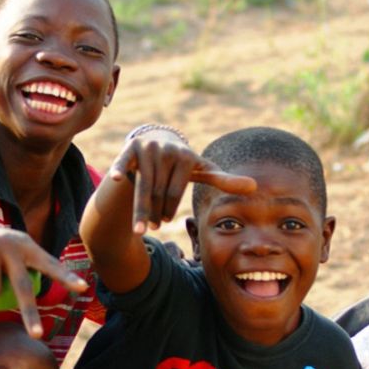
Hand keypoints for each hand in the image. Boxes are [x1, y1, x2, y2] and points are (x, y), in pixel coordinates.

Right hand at [0, 211, 86, 338]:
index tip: (83, 288)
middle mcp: (10, 244)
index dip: (66, 277)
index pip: (49, 264)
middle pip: (22, 287)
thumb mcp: (6, 249)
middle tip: (38, 335)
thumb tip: (30, 300)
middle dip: (31, 314)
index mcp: (25, 244)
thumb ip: (20, 267)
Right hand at [109, 133, 254, 233]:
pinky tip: (114, 179)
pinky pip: (123, 161)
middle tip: (151, 228)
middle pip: (158, 191)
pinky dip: (119, 169)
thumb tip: (255, 186)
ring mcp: (147, 148)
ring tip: (139, 229)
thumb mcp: (203, 170)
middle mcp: (166, 150)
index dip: (169, 208)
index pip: (175, 191)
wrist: (157, 139)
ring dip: (140, 209)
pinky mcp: (130, 148)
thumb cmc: (182, 163)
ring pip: (142, 185)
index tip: (165, 221)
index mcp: (186, 157)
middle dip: (154, 212)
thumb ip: (224, 179)